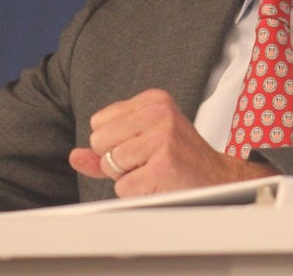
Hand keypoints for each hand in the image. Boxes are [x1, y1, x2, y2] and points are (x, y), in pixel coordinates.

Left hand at [68, 88, 276, 197]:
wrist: (217, 178)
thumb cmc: (179, 158)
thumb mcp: (144, 141)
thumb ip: (107, 147)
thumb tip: (75, 156)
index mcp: (153, 100)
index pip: (99, 122)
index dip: (113, 142)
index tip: (141, 145)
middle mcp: (159, 113)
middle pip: (100, 141)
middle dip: (116, 159)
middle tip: (147, 160)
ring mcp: (162, 138)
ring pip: (110, 164)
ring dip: (127, 176)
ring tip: (154, 170)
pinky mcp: (163, 165)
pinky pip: (123, 186)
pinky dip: (137, 191)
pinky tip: (159, 181)